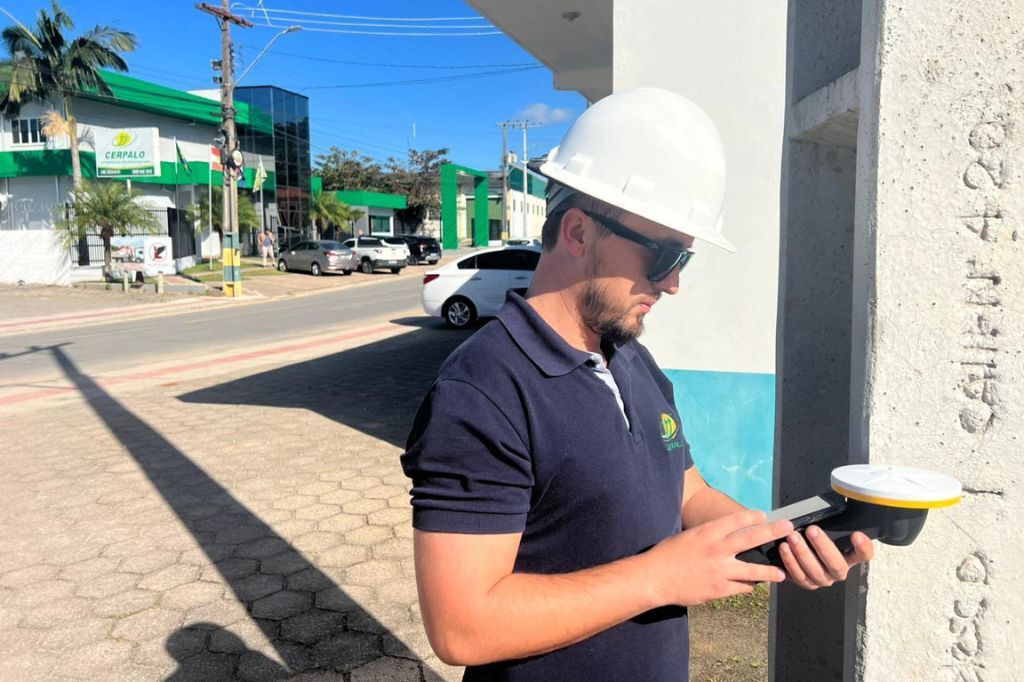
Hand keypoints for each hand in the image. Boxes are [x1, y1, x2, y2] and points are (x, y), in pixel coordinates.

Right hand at [645, 510, 792, 606]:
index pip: (737, 520)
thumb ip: (708, 536)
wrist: (654, 578)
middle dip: (773, 532)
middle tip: (788, 528)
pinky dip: (749, 586)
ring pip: (754, 571)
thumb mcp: (687, 536)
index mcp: (707, 533)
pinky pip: (741, 588)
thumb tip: (725, 536)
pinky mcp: (718, 589)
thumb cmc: (666, 555)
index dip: (752, 516)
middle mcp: (717, 550)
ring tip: (782, 573)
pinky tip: (753, 585)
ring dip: (770, 571)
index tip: (763, 515)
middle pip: (752, 538)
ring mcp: (720, 571)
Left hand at [778, 526, 873, 589]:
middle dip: (823, 546)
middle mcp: (837, 571)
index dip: (863, 547)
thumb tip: (831, 503)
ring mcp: (822, 579)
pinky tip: (784, 549)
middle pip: (836, 565)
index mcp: (849, 557)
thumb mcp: (827, 529)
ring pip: (815, 572)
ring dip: (802, 554)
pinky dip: (789, 562)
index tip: (857, 534)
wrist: (798, 552)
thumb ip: (831, 522)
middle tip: (811, 530)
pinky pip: (798, 577)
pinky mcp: (806, 583)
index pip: (864, 555)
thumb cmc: (815, 537)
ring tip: (792, 537)